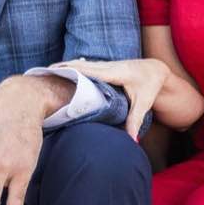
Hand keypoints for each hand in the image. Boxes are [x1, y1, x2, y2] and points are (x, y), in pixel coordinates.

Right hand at [53, 57, 168, 140]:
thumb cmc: (151, 85)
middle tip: (45, 72)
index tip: (58, 72)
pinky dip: (74, 66)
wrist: (157, 70)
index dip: (74, 71)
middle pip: (82, 65)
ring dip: (67, 65)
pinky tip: (63, 69)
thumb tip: (132, 141)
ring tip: (49, 71)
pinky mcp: (106, 66)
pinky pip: (87, 65)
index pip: (91, 71)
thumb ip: (135, 121)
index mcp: (116, 73)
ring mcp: (107, 64)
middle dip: (64, 67)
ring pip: (83, 63)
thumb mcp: (144, 103)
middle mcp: (110, 65)